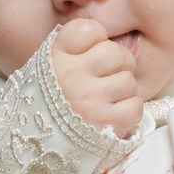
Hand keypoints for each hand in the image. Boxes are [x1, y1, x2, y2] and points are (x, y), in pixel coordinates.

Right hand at [51, 18, 143, 136]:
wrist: (38, 144)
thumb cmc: (52, 101)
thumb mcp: (51, 67)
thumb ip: (74, 48)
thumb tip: (106, 34)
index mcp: (57, 57)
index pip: (89, 29)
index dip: (97, 39)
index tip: (91, 52)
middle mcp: (71, 75)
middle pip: (116, 53)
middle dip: (119, 65)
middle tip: (108, 78)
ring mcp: (88, 100)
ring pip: (128, 81)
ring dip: (123, 91)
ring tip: (107, 99)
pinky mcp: (104, 123)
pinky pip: (135, 106)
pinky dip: (129, 111)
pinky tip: (112, 115)